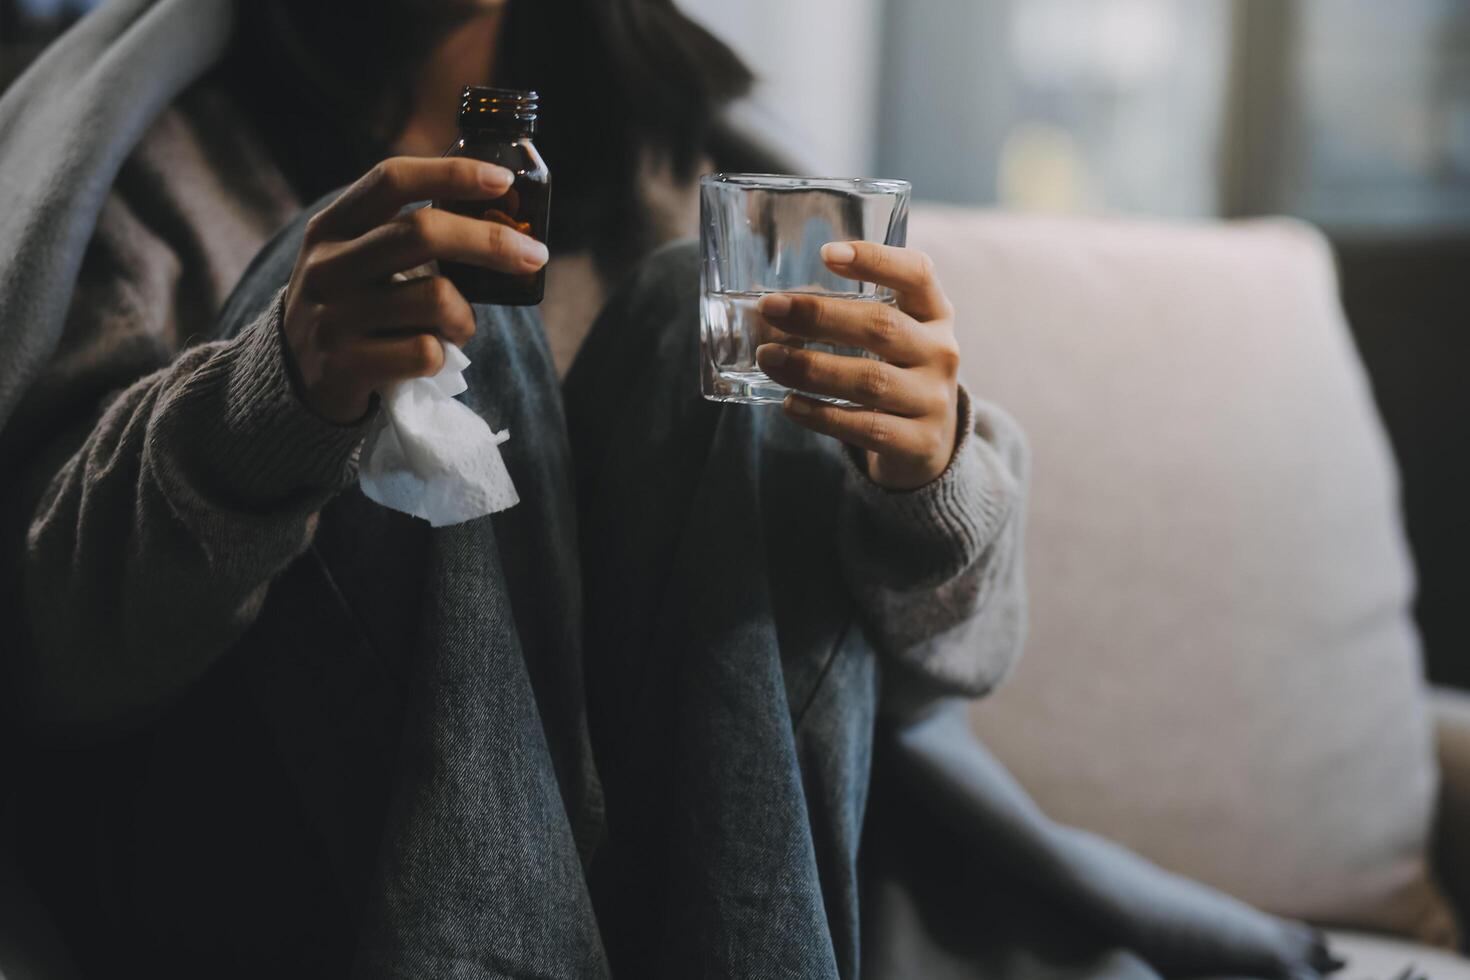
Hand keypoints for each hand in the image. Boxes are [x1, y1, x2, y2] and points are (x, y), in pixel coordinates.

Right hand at [281, 156, 549, 423]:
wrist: (294, 379)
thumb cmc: (350, 308)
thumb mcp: (353, 259)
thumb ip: (403, 236)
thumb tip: (501, 223)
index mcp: (331, 227)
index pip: (392, 180)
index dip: (451, 174)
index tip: (502, 181)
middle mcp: (328, 265)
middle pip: (423, 233)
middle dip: (491, 243)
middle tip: (534, 256)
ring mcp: (334, 316)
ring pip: (437, 298)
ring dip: (465, 316)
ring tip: (458, 326)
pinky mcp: (347, 365)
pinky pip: (426, 352)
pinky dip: (443, 354)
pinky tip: (430, 355)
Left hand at [754, 242, 960, 489]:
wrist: (929, 442)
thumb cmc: (896, 373)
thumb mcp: (894, 336)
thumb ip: (852, 315)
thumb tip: (772, 309)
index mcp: (934, 313)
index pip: (916, 274)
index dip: (875, 260)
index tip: (826, 253)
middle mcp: (941, 352)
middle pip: (881, 327)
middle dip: (820, 316)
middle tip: (770, 308)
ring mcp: (933, 399)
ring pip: (870, 380)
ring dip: (812, 368)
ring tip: (769, 358)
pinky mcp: (919, 443)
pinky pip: (865, 427)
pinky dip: (822, 415)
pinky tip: (789, 403)